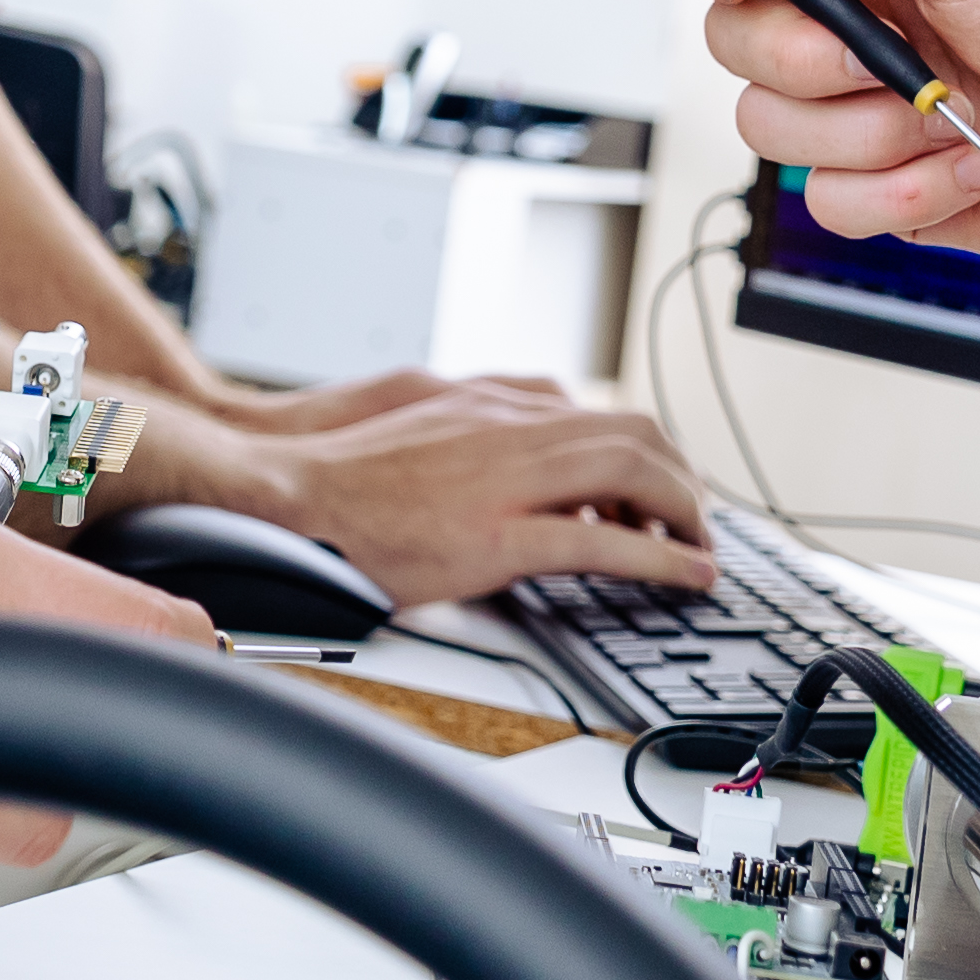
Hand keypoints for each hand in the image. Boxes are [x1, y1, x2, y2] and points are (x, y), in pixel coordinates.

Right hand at [154, 375, 716, 611]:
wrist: (282, 491)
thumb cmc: (336, 469)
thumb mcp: (418, 419)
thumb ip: (475, 428)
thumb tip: (514, 443)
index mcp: (491, 403)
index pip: (601, 412)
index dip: (648, 451)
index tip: (661, 488)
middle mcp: (510, 426)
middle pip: (635, 433)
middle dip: (680, 478)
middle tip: (691, 522)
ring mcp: (507, 479)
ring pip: (633, 474)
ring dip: (683, 512)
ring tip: (697, 550)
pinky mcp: (497, 537)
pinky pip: (602, 543)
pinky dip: (660, 559)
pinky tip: (686, 576)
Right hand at [674, 0, 979, 268]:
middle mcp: (859, 17)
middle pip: (733, 40)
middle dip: (808, 62)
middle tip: (887, 57)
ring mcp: (871, 105)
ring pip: (770, 129)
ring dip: (870, 134)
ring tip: (958, 118)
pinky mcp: (893, 184)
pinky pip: (830, 203)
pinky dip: (904, 192)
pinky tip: (970, 168)